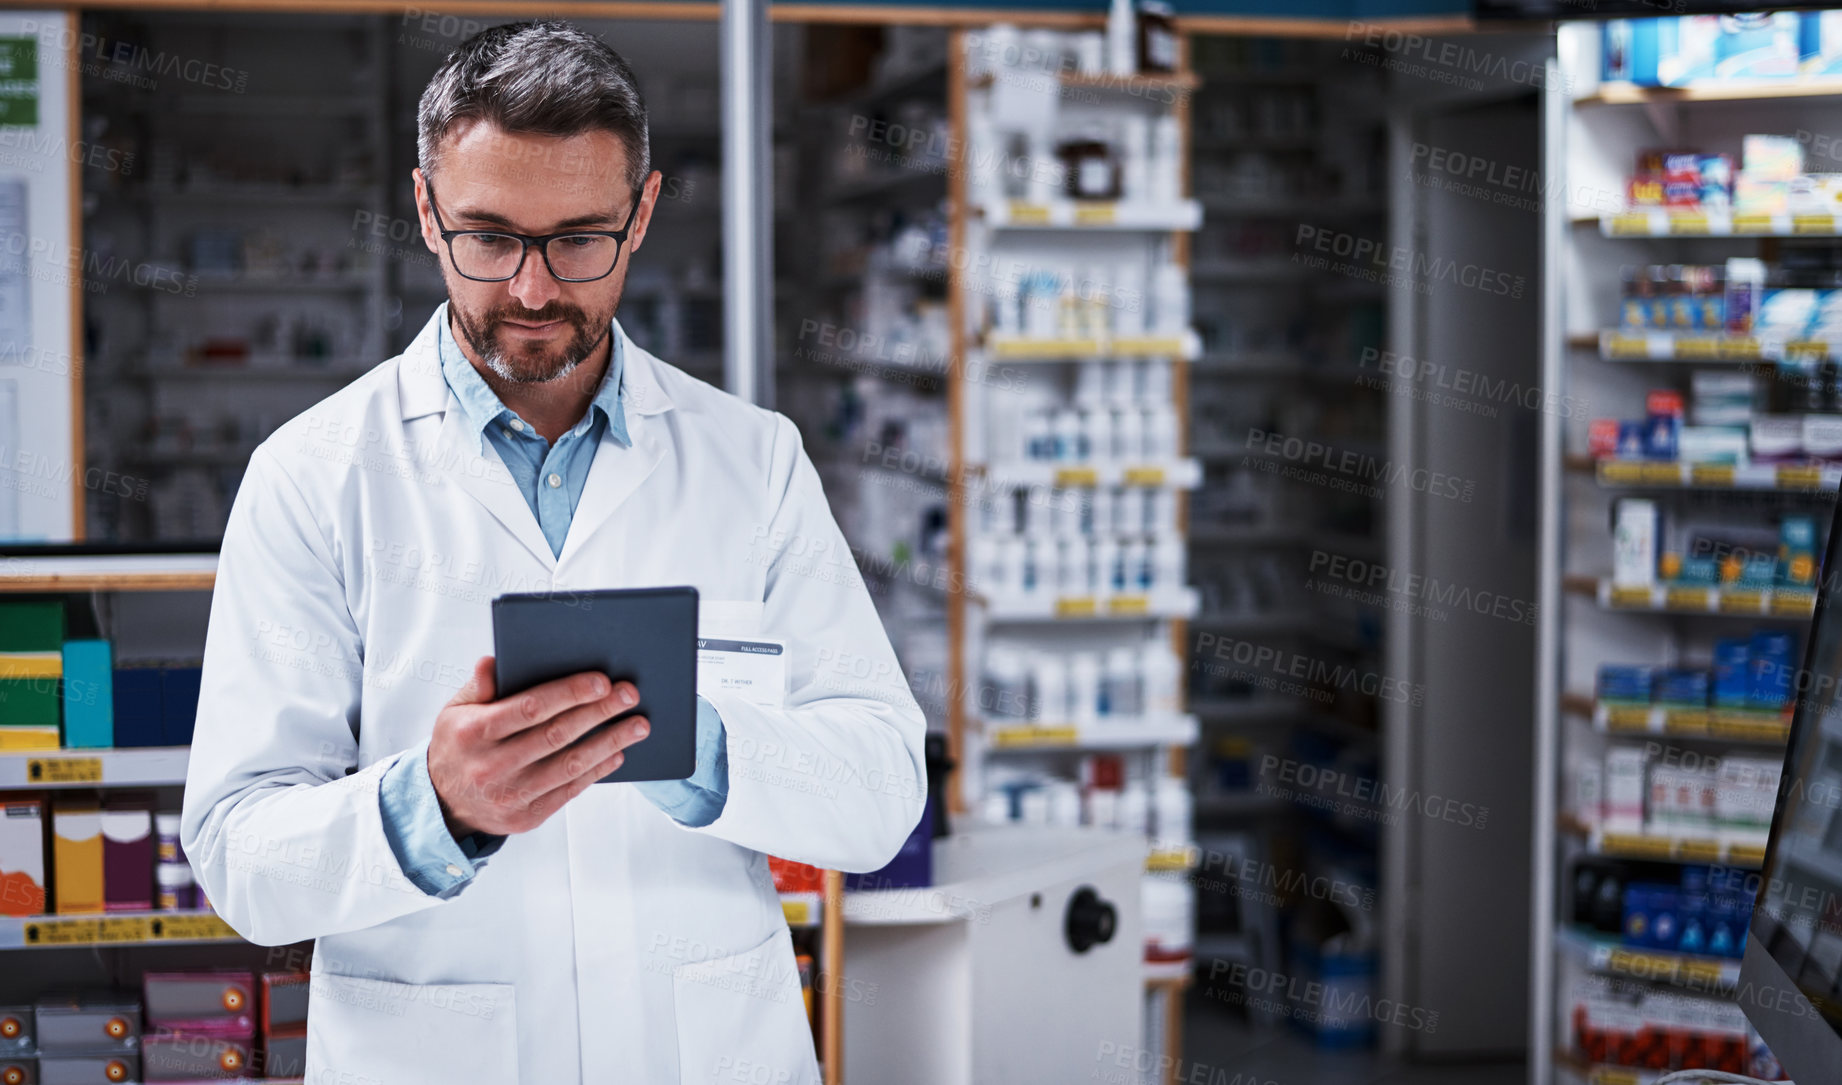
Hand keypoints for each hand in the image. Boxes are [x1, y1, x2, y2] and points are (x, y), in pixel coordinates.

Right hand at [427, 656, 649, 838]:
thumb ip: (479, 686)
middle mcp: (491, 766)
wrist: (443, 803)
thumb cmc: (459, 744)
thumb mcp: (456, 710)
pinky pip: (570, 790)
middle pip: (556, 734)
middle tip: (630, 694)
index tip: (602, 680)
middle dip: (599, 712)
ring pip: (570, 765)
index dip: (568, 693)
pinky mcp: (526, 817)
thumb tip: (493, 660)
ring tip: (639, 724)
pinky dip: (598, 770)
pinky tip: (618, 751)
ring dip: (610, 742)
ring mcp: (510, 795)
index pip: (529, 708)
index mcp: (473, 733)